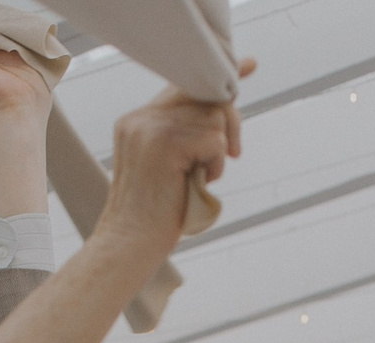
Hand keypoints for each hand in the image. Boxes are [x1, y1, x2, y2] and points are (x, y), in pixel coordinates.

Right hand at [93, 76, 247, 257]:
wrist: (128, 244)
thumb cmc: (153, 216)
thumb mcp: (169, 167)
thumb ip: (185, 138)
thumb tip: (220, 116)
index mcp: (137, 121)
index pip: (182, 87)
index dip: (216, 80)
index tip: (246, 65)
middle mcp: (140, 119)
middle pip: (204, 96)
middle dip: (230, 123)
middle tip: (234, 153)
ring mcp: (149, 129)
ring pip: (212, 117)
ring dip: (219, 152)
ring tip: (202, 177)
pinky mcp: (164, 144)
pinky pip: (213, 140)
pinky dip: (217, 164)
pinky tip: (202, 182)